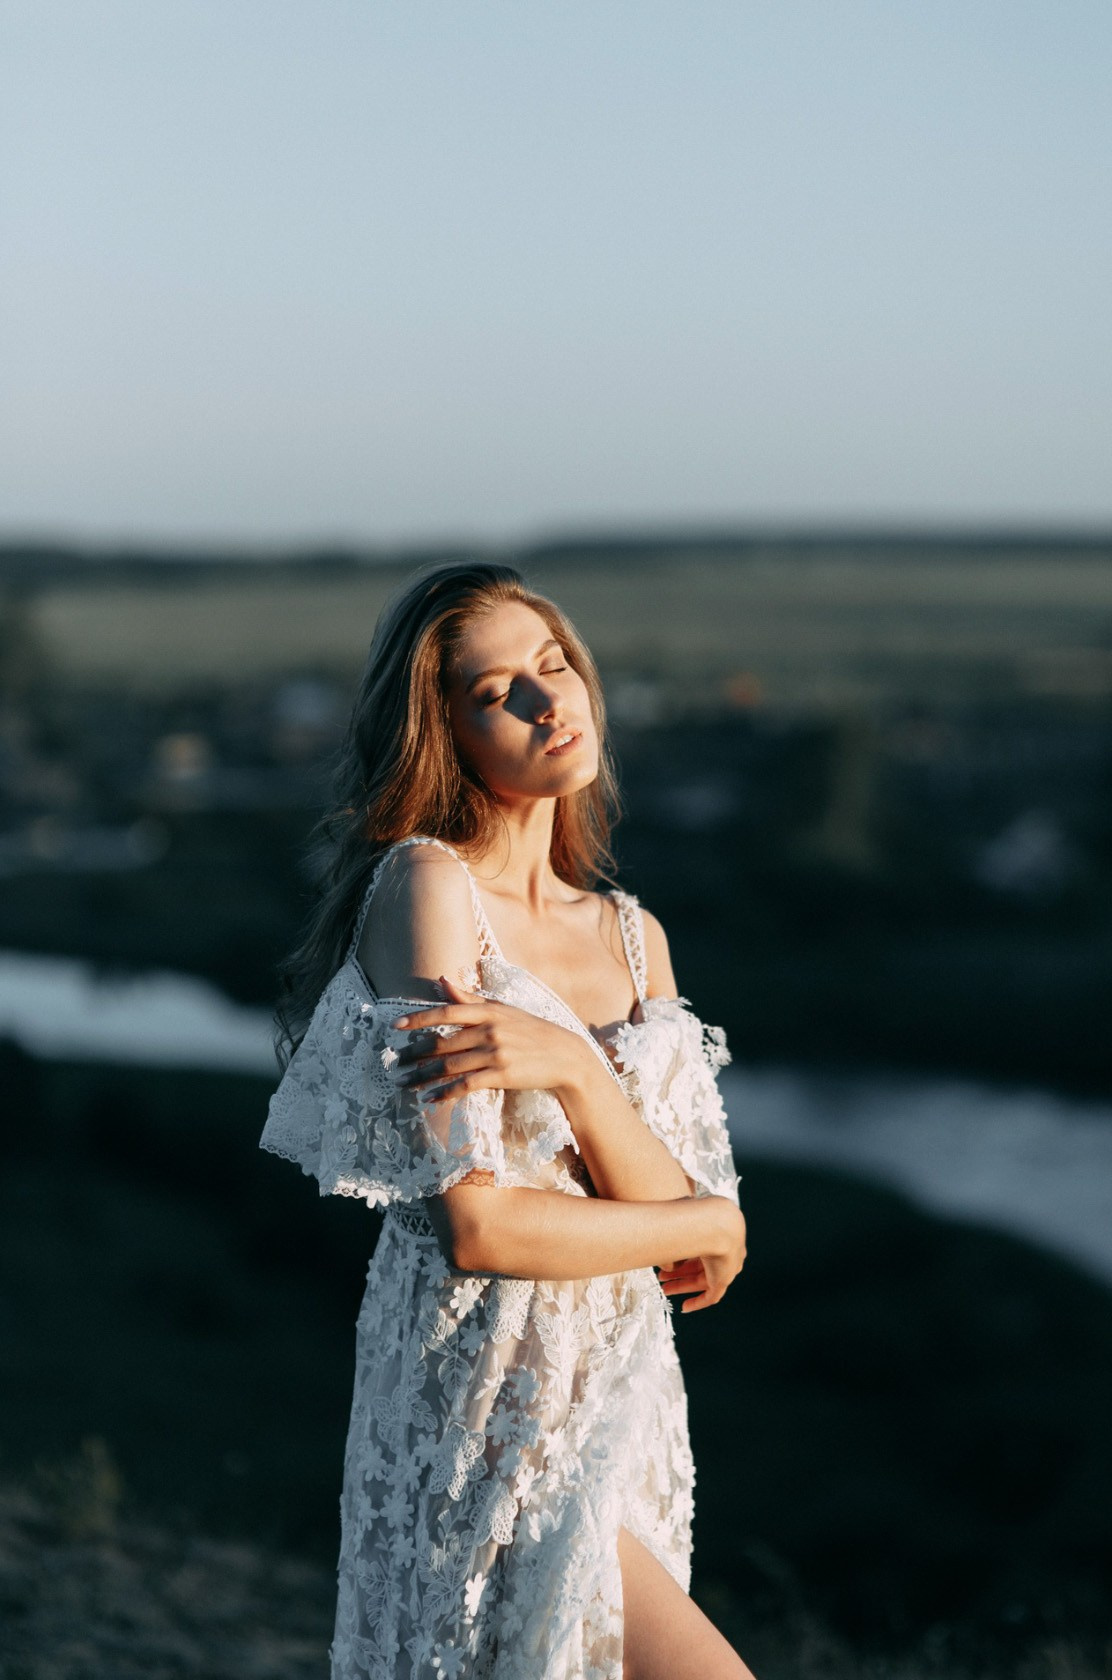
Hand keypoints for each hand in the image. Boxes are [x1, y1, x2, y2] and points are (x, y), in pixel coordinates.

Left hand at [391, 976, 595, 1103]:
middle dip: (415, 1055)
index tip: (396, 1026)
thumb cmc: (532, 1031)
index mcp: (488, 1011)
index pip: (446, 1013)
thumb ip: (470, 999)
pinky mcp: (501, 1075)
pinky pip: (466, 1084)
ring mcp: (495, 1053)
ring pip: (450, 1066)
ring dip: (424, 1077)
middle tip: (395, 1064)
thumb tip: (442, 981)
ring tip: (405, 1084)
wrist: (565, 1056)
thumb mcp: (504, 1010)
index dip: (419, 1019)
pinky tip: (431, 1099)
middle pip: (443, 1043)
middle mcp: (489, 1030)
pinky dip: (446, 1093)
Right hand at [658, 1199, 745, 1313]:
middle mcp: (721, 1250)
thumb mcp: (681, 1218)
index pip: (695, 1249)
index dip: (680, 1256)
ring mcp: (725, 1265)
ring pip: (701, 1280)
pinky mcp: (724, 1279)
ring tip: (665, 1289)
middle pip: (697, 1266)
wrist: (718, 1221)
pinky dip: (698, 1302)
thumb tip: (656, 1232)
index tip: (667, 1262)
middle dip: (678, 1272)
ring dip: (682, 1285)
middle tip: (661, 1277)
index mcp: (714, 1233)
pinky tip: (685, 1307)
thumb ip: (671, 1227)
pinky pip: (711, 1296)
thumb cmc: (697, 1214)